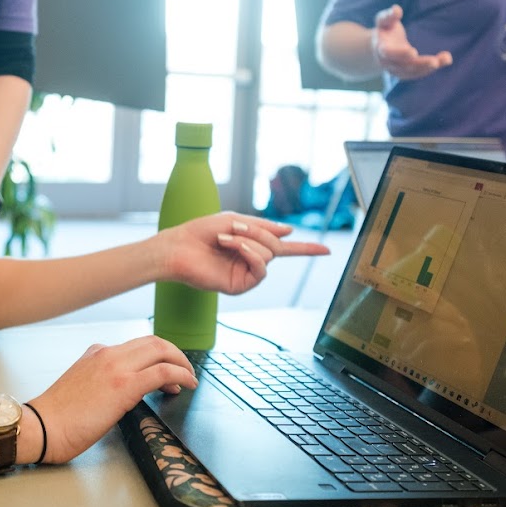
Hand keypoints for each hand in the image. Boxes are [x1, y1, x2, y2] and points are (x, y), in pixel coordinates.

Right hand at [28, 336, 196, 463]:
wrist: (43, 426)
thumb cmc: (57, 416)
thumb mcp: (80, 386)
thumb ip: (101, 380)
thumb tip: (123, 391)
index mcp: (96, 353)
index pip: (137, 345)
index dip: (158, 354)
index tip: (168, 370)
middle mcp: (107, 353)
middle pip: (153, 342)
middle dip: (176, 354)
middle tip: (186, 370)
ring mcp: (116, 366)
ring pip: (161, 350)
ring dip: (182, 363)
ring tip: (190, 378)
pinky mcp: (124, 385)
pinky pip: (162, 372)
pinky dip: (180, 375)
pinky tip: (186, 385)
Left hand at [159, 211, 329, 295]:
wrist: (178, 246)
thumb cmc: (200, 232)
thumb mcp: (234, 220)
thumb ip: (262, 227)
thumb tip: (289, 232)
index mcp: (251, 244)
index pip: (284, 247)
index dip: (307, 249)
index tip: (327, 250)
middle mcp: (251, 260)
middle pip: (276, 246)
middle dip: (259, 232)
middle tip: (235, 227)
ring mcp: (246, 274)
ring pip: (268, 256)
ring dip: (248, 241)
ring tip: (225, 237)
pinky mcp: (239, 285)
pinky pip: (260, 269)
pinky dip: (250, 253)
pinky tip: (234, 246)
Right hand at [373, 5, 451, 79]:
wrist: (379, 47)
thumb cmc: (385, 30)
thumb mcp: (384, 21)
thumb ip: (389, 16)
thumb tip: (397, 9)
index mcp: (381, 49)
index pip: (388, 53)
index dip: (400, 54)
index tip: (413, 52)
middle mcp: (388, 63)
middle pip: (403, 66)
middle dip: (419, 64)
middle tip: (435, 62)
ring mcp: (396, 70)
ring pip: (413, 72)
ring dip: (428, 67)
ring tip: (446, 59)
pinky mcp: (406, 73)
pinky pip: (418, 73)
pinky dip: (431, 68)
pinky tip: (445, 60)